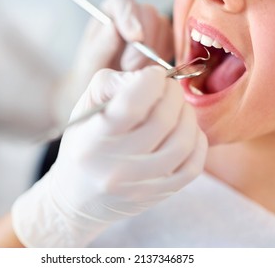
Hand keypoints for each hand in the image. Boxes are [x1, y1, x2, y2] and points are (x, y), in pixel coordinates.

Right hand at [12, 66, 207, 246]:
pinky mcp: (158, 195)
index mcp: (93, 140)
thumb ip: (111, 84)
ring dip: (187, 115)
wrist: (78, 199)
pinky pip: (193, 166)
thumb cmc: (83, 147)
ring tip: (178, 108)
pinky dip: (197, 142)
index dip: (151, 81)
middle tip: (168, 88)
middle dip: (173, 93)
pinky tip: (186, 132)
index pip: (132, 105)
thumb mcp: (84, 110)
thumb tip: (146, 77)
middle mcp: (116, 167)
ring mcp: (140, 185)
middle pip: (162, 120)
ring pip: (183, 143)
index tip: (154, 75)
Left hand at [71, 0, 173, 91]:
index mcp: (109, 13)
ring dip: (152, 56)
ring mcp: (151, 29)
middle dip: (142, 45)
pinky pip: (173, 45)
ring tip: (135, 73)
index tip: (136, 38)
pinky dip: (164, 60)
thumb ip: (100, 46)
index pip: (123, 1)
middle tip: (130, 68)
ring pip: (164, 30)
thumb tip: (113, 27)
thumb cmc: (92, 76)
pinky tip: (148, 72)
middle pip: (149, 15)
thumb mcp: (89, 65)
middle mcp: (132, 16)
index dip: (131, 17)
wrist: (104, 95)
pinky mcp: (165, 44)